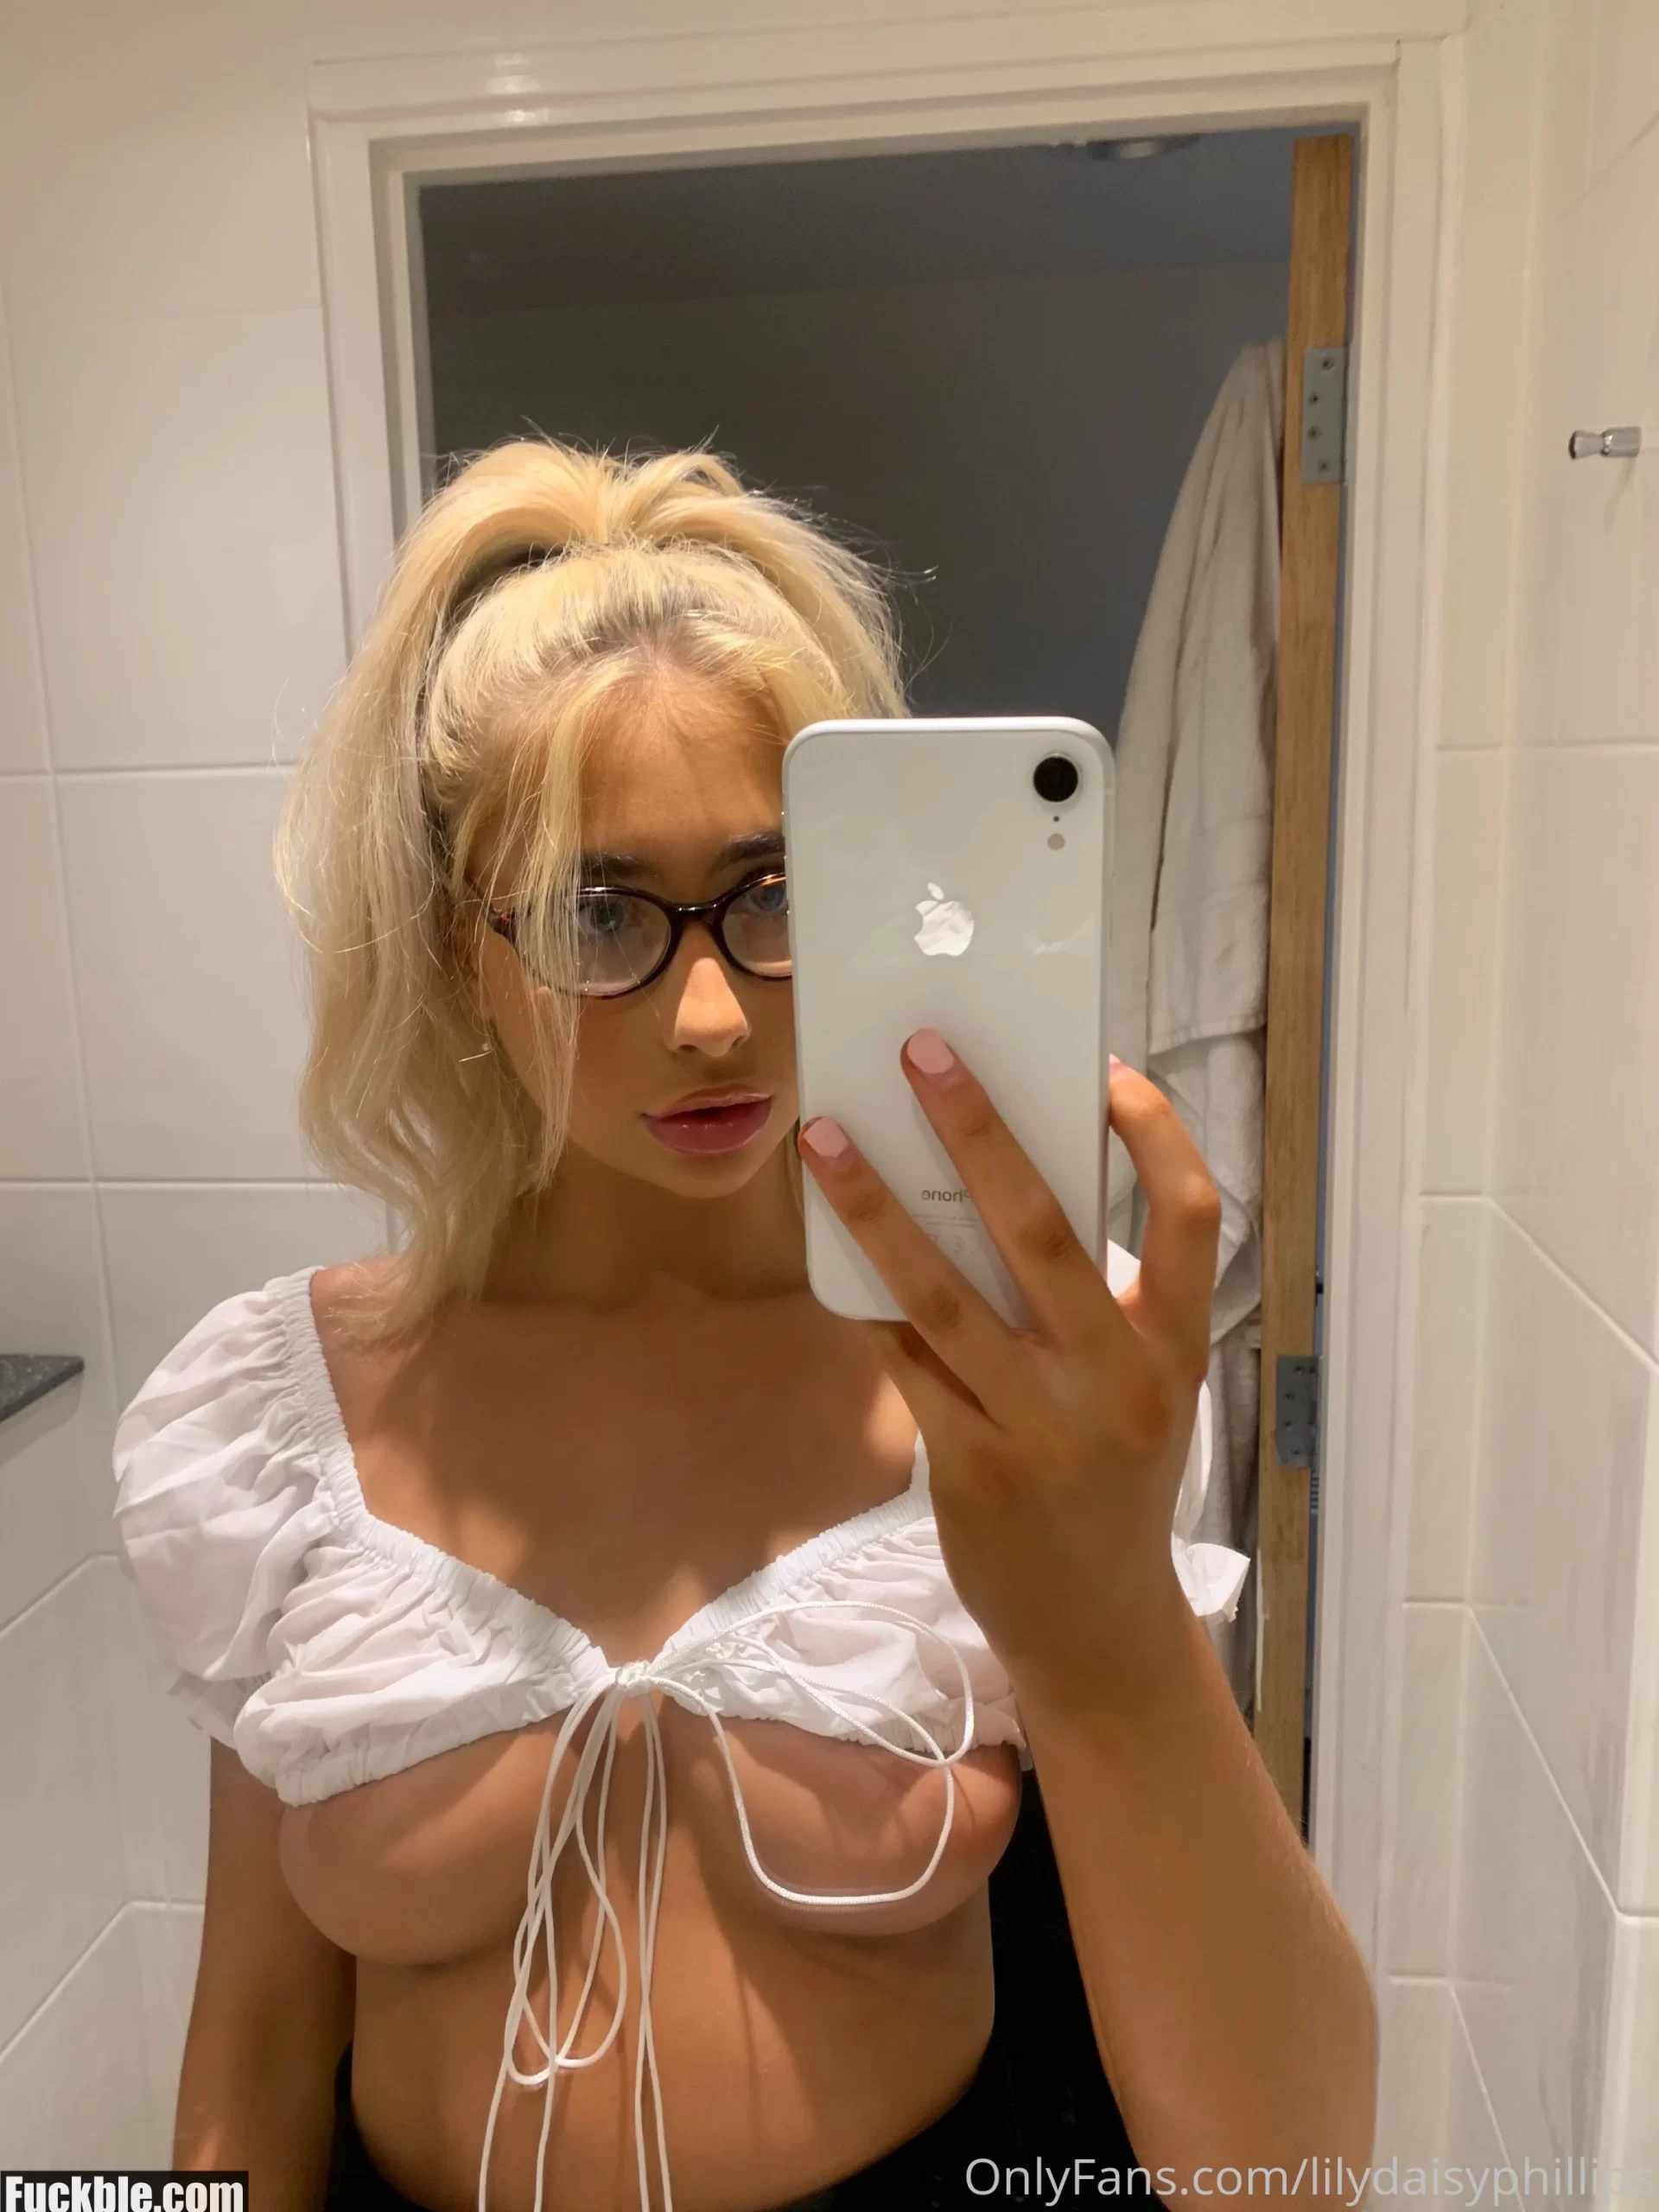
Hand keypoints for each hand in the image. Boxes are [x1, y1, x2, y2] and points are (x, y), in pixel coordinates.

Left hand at [797, 1034, 1220, 1716]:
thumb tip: (1001, 1180)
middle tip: (922, 1052)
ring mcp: (1042, 1424)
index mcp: (1176, 1346)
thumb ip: (1097, 1300)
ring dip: (876, 1204)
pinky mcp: (972, 1464)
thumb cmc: (1113, 1480)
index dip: (1154, 1134)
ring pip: (943, 1289)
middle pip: (1044, 1228)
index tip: (1105, 1070)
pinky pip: (903, 1356)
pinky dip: (864, 1294)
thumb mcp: (1139, 1388)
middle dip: (978, 1129)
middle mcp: (1118, 1378)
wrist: (1098, 1627)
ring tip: (824, 1135)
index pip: (1192, 1216)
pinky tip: (827, 1241)